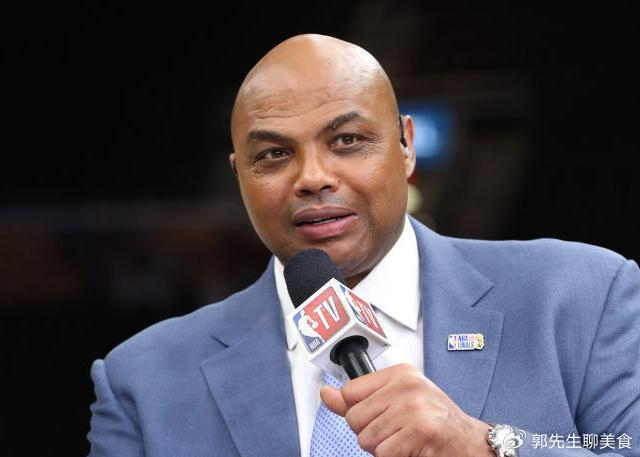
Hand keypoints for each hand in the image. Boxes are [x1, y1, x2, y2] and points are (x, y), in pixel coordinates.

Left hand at [320, 363, 493, 456]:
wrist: (470, 444)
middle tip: (397, 431)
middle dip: (371, 433)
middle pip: (354, 418)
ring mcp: (413, 406)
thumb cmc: (434, 422)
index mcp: (400, 373)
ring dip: (383, 448)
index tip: (382, 415)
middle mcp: (406, 385)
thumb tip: (326, 395)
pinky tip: (412, 449)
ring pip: (366, 439)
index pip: (350, 392)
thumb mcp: (396, 402)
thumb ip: (358, 400)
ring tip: (405, 440)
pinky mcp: (418, 430)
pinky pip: (382, 453)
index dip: (361, 412)